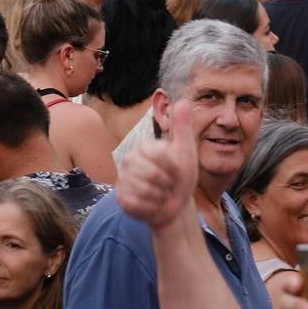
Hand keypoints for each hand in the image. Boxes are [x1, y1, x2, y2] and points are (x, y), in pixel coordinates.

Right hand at [117, 100, 197, 228]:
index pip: (159, 155)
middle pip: (151, 174)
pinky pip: (138, 204)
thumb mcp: (185, 151)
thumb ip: (183, 128)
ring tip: (161, 194)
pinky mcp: (121, 199)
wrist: (176, 205)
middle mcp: (129, 161)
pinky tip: (153, 205)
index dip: (173, 167)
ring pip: (145, 190)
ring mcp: (123, 180)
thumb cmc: (181, 178)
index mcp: (143, 147)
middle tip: (168, 185)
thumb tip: (183, 101)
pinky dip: (152, 207)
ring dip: (161, 196)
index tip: (175, 170)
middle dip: (167, 183)